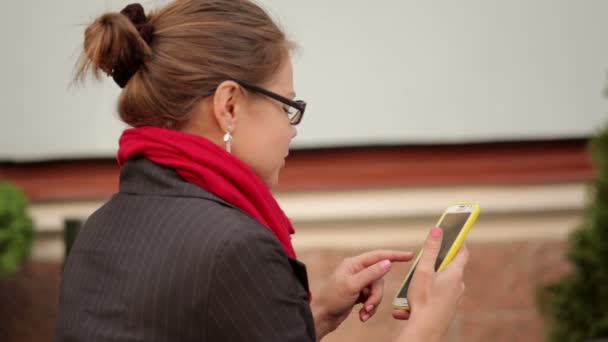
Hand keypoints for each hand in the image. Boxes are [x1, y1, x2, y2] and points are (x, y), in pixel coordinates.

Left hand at [312, 250, 413, 339]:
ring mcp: (358, 283)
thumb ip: (371, 274)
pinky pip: (372, 299)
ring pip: (377, 290)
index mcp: (354, 264)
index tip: (410, 255)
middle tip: (368, 305)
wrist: (322, 317)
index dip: (395, 255)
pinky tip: (362, 315)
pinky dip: (370, 308)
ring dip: (373, 304)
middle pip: (380, 279)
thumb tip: (388, 262)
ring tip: (364, 313)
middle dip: (376, 295)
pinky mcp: (359, 294)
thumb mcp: (352, 286)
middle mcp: (357, 271)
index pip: (378, 256)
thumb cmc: (332, 299)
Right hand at [394, 227, 468, 341]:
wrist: (426, 331)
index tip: (452, 233)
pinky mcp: (447, 308)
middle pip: (449, 267)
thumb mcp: (424, 270)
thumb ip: (430, 250)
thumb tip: (438, 229)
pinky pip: (436, 296)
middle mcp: (458, 285)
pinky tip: (409, 306)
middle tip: (421, 264)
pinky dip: (424, 296)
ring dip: (425, 282)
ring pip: (440, 283)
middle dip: (434, 264)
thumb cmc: (424, 300)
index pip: (462, 251)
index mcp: (455, 273)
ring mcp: (454, 298)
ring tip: (409, 291)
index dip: (457, 241)